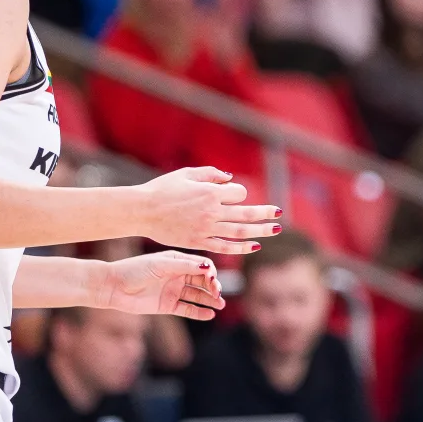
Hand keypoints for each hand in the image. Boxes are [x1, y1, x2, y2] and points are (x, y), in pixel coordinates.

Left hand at [99, 251, 224, 320]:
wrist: (113, 287)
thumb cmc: (134, 270)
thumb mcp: (160, 265)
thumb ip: (184, 266)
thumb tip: (208, 267)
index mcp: (176, 261)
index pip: (201, 266)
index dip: (210, 272)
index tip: (213, 280)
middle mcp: (177, 275)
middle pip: (202, 281)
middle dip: (213, 286)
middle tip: (218, 293)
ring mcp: (173, 290)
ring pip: (197, 295)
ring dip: (209, 299)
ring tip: (220, 304)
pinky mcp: (167, 305)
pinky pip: (187, 309)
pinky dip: (199, 312)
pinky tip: (210, 314)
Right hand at [136, 166, 280, 253]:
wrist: (142, 210)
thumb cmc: (163, 188)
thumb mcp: (187, 174)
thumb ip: (211, 174)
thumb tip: (230, 178)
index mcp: (210, 193)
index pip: (238, 193)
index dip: (238, 192)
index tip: (233, 193)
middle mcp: (211, 212)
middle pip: (245, 214)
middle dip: (264, 213)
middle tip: (280, 213)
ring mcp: (206, 229)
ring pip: (239, 232)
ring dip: (260, 231)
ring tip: (275, 230)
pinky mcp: (198, 242)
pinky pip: (224, 247)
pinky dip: (240, 248)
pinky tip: (253, 247)